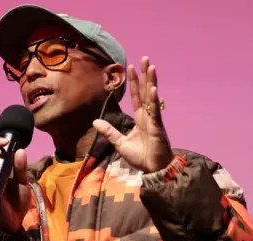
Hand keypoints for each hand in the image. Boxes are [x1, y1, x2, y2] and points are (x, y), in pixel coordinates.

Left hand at [93, 57, 172, 172]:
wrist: (153, 170)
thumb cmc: (141, 157)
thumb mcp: (120, 143)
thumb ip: (109, 131)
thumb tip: (95, 121)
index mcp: (140, 118)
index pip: (135, 96)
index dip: (133, 82)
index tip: (130, 67)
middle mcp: (148, 116)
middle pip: (145, 91)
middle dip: (144, 75)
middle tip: (144, 58)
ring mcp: (154, 120)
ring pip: (151, 97)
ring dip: (151, 81)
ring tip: (151, 66)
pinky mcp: (157, 127)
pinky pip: (155, 112)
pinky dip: (154, 100)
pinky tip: (153, 89)